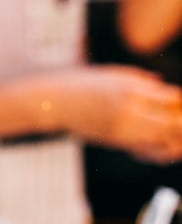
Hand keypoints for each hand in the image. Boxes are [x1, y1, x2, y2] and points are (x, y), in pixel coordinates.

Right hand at [46, 64, 181, 163]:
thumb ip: (141, 80)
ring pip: (162, 140)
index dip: (179, 102)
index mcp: (131, 90)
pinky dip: (158, 147)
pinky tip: (159, 142)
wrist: (53, 103)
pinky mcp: (115, 141)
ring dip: (173, 138)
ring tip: (172, 134)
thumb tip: (163, 85)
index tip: (177, 102)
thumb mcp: (113, 74)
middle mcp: (128, 111)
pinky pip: (145, 149)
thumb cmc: (82, 84)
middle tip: (177, 120)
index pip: (173, 98)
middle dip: (180, 123)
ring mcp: (122, 129)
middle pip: (173, 123)